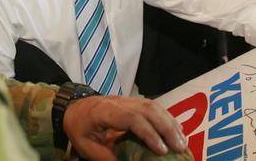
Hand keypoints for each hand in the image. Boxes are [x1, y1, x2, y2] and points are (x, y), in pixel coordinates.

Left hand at [63, 95, 187, 160]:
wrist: (73, 107)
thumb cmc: (79, 127)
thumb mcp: (86, 146)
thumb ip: (105, 157)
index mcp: (106, 112)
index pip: (132, 118)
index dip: (149, 133)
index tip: (161, 150)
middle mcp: (120, 102)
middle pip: (148, 109)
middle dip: (166, 128)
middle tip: (179, 147)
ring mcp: (128, 99)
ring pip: (154, 105)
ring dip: (170, 122)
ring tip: (182, 141)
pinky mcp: (133, 101)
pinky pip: (154, 106)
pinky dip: (168, 118)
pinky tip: (177, 130)